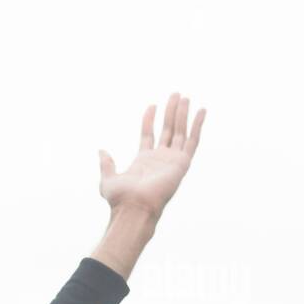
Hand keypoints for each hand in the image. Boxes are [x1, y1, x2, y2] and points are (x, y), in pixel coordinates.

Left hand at [98, 92, 204, 221]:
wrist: (134, 208)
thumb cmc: (121, 199)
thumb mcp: (108, 179)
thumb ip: (107, 164)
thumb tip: (101, 151)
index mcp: (144, 161)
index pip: (149, 134)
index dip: (150, 120)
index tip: (152, 105)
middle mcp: (160, 159)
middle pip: (167, 130)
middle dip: (171, 112)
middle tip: (175, 94)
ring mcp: (172, 160)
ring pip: (180, 132)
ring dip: (183, 115)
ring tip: (185, 97)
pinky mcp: (182, 163)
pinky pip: (193, 141)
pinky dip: (197, 125)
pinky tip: (201, 111)